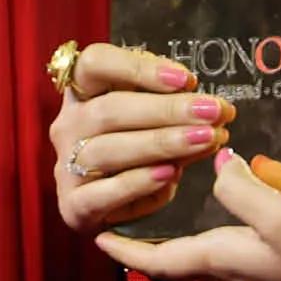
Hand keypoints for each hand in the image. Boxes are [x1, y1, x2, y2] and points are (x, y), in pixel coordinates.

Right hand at [52, 42, 230, 235]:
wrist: (112, 216)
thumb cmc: (136, 160)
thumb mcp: (153, 128)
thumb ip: (174, 115)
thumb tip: (213, 110)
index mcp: (83, 95)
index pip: (95, 64)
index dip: (138, 67)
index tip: (185, 79)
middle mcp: (69, 126)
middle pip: (109, 109)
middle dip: (166, 109)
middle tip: (212, 111)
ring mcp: (67, 167)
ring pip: (108, 149)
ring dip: (160, 143)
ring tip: (204, 140)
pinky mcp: (74, 205)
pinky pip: (102, 192)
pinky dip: (137, 182)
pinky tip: (170, 174)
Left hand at [94, 149, 280, 280]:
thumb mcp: (277, 212)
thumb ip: (239, 189)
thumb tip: (218, 166)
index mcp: (220, 262)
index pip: (158, 261)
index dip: (125, 251)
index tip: (97, 239)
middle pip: (177, 267)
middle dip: (150, 251)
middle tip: (129, 228)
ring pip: (204, 269)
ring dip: (182, 251)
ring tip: (170, 226)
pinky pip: (232, 269)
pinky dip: (216, 251)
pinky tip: (227, 233)